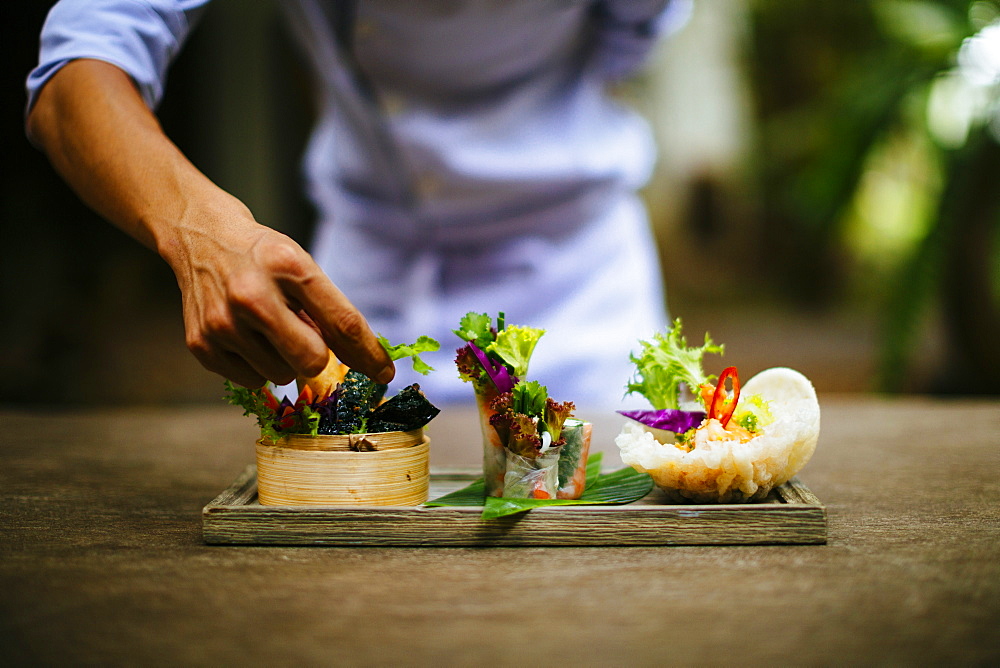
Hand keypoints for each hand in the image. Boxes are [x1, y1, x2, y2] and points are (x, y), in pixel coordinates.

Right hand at [164, 195, 393, 387]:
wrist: (201, 237)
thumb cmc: (263, 256)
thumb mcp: (302, 266)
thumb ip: (329, 310)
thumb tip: (362, 361)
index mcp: (288, 266)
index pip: (342, 322)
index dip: (368, 354)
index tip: (385, 373)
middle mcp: (252, 295)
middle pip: (312, 360)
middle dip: (315, 355)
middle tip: (300, 332)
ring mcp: (222, 323)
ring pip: (281, 375)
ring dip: (283, 359)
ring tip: (266, 327)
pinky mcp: (201, 345)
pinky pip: (252, 381)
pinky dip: (257, 365)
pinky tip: (244, 334)